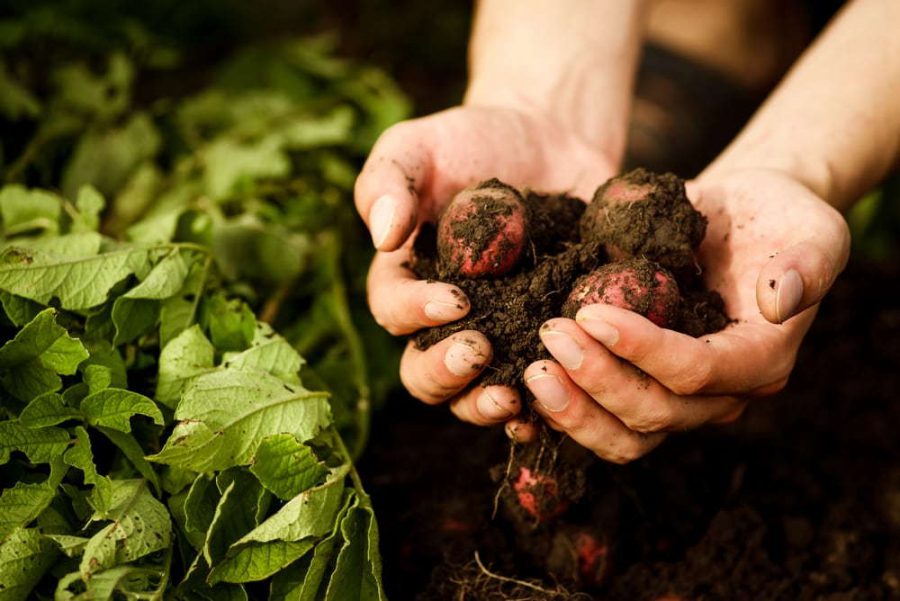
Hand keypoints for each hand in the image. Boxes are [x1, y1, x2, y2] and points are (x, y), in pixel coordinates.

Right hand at [356, 105, 615, 426]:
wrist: (547, 143)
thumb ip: (390, 181)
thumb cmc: (470, 142)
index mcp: (404, 280)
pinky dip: (541, 408)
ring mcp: (495, 338)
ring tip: (514, 397)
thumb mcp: (420, 146)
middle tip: (480, 350)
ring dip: (486, 404)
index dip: (416, 314)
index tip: (455, 299)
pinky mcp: (541, 344)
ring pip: (472, 396)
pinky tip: (558, 406)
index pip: (393, 311)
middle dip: (446, 372)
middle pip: (424, 373)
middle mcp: (443, 323)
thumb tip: (382, 235)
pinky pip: (535, 391)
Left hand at [522, 168, 849, 461]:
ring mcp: (679, 398)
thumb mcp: (812, 227)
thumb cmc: (776, 216)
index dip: (644, 351)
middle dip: (598, 379)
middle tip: (550, 333)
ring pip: (626, 435)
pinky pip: (603, 420)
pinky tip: (526, 384)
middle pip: (655, 413)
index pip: (698, 372)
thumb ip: (806, 263)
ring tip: (531, 369)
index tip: (592, 312)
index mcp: (760, 359)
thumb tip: (780, 297)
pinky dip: (565, 411)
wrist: (740, 219)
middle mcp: (721, 393)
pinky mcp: (644, 388)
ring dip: (575, 410)